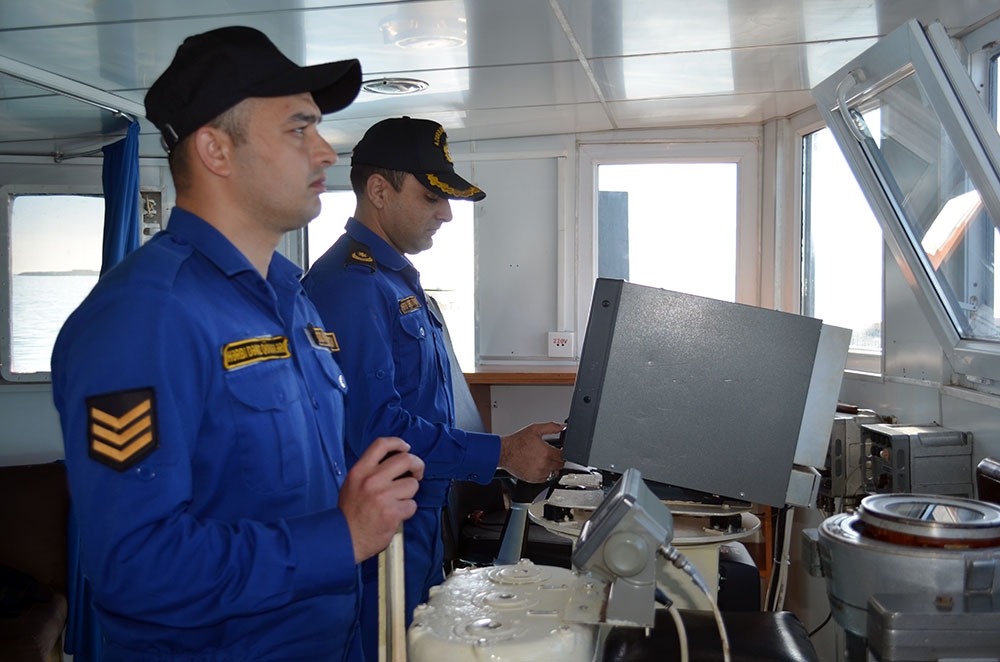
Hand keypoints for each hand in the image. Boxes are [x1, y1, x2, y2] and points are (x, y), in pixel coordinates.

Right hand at [339, 436, 423, 562]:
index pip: (382, 445)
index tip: (406, 448)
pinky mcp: (393, 512)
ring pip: (412, 484)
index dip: (398, 443)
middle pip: (405, 459)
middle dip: (417, 465)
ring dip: (409, 493)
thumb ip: (369, 471)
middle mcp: (372, 480)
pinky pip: (412, 505)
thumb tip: (391, 462)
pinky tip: (396, 514)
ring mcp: (383, 496)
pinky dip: (407, 510)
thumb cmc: (349, 514)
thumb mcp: (352, 484)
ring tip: (398, 500)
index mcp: (360, 471)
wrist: (344, 539)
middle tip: (417, 473)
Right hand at [498, 421, 564, 483]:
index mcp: (547, 453)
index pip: (563, 456)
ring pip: (554, 473)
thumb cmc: (517, 442)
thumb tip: (562, 426)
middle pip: (560, 465)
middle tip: (550, 454)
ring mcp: (539, 473)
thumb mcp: (535, 429)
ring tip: (543, 460)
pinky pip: (545, 479)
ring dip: (552, 467)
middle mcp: (544, 465)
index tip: (559, 450)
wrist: (504, 452)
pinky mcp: (533, 479)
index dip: (562, 452)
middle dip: (557, 459)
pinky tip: (538, 465)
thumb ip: (551, 427)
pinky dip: (544, 473)